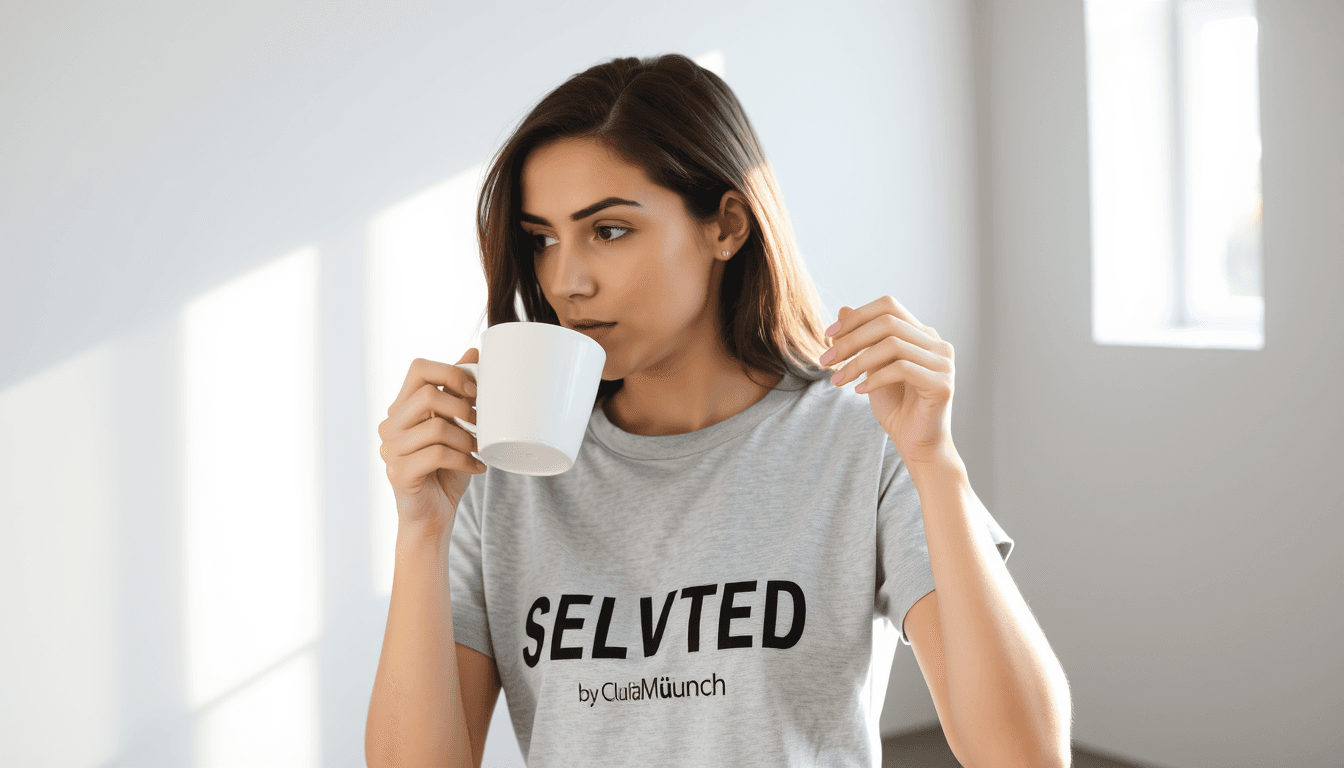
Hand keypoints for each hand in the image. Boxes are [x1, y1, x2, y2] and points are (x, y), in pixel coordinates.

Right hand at [377, 349, 485, 534]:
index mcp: (402, 407)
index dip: (451, 372)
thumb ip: (458, 392)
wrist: (434, 516)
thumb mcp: (457, 426)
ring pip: (436, 427)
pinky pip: (437, 455)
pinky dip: (465, 460)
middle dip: (464, 407)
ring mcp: (391, 449)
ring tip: (479, 449)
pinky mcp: (399, 473)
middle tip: (482, 424)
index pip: (419, 368)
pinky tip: (477, 467)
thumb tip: (473, 352)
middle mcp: (390, 425)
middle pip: (428, 394)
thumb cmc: (446, 470)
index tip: (477, 390)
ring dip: (467, 438)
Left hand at [820, 295, 956, 466]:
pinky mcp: (943, 383)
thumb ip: (861, 340)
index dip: (856, 316)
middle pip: (888, 322)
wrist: (917, 445)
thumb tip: (842, 308)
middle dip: (850, 340)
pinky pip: (902, 369)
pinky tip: (860, 391)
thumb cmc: (896, 407)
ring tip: (838, 380)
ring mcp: (944, 362)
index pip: (888, 306)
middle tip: (826, 360)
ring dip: (858, 361)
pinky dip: (875, 378)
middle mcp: (937, 343)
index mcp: (922, 335)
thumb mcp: (870, 369)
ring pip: (893, 344)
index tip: (828, 336)